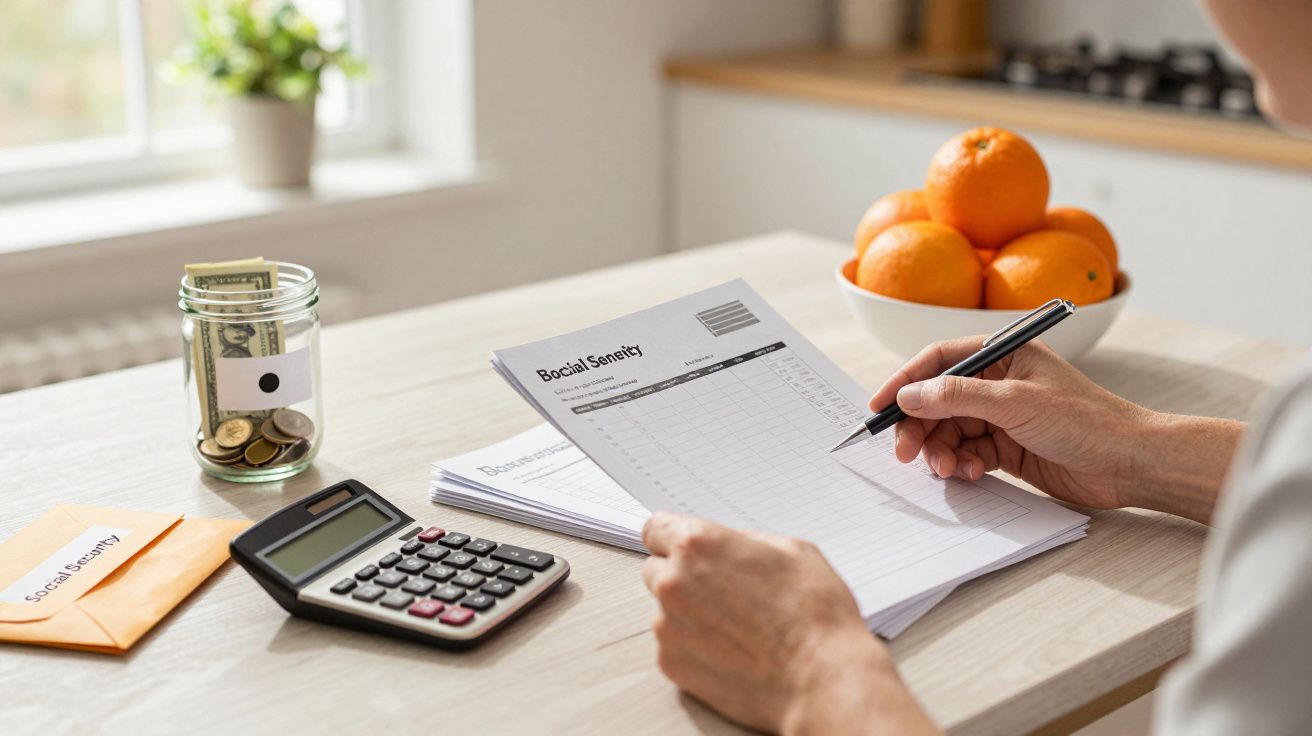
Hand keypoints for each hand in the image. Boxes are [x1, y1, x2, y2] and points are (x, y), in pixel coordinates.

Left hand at [642, 512, 937, 734]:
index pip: (655, 529)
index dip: (673, 539)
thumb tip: (729, 548)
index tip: (684, 550)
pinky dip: (693, 647)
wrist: (821, 679)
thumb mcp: (792, 550)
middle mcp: (673, 582)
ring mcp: (668, 626)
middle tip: (720, 592)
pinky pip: (673, 646)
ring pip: (665, 610)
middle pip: (656, 569)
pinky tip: (731, 651)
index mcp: (697, 545)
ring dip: (688, 614)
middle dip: (681, 576)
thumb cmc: (814, 616)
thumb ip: (744, 541)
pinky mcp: (671, 664)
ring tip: (736, 628)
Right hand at [869, 338, 1242, 522]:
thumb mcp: (1015, 402)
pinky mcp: (1008, 448)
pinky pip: (967, 453)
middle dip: (919, 426)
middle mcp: (999, 382)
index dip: (905, 381)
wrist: (1131, 464)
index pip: (939, 360)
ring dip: (940, 451)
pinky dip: (962, 465)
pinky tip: (972, 474)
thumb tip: (908, 395)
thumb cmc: (1086, 421)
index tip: (879, 406)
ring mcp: (1002, 416)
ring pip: (950, 431)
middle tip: (905, 453)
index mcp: (1004, 354)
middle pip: (938, 400)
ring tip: (948, 469)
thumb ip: (956, 396)